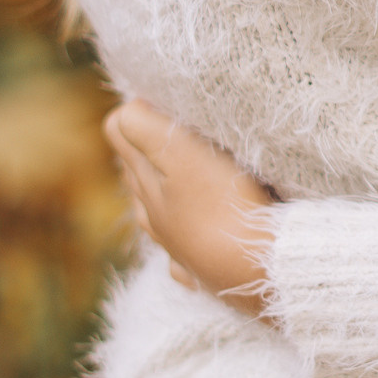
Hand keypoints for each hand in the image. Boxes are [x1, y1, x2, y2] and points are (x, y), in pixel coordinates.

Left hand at [104, 97, 277, 317]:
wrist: (257, 270)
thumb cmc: (223, 206)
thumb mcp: (180, 154)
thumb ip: (143, 128)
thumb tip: (124, 109)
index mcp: (145, 184)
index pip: (120, 133)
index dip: (140, 112)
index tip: (171, 107)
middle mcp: (153, 216)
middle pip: (137, 172)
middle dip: (151, 148)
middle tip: (185, 130)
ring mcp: (175, 246)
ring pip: (156, 212)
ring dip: (166, 191)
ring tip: (193, 175)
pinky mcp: (200, 270)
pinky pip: (183, 255)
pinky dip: (186, 242)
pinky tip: (200, 237)